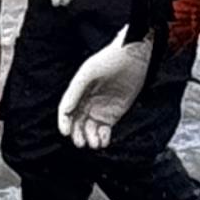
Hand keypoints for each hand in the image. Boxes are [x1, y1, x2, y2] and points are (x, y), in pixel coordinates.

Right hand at [56, 29, 153, 150]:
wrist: (134, 56)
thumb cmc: (109, 59)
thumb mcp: (88, 72)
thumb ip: (75, 91)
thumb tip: (64, 110)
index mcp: (78, 92)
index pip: (66, 111)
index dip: (64, 122)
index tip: (66, 132)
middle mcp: (87, 102)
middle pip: (77, 123)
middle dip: (78, 134)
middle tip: (81, 142)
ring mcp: (100, 109)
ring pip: (90, 129)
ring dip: (90, 138)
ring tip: (94, 144)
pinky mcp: (114, 113)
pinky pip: (105, 130)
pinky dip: (103, 138)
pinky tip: (103, 141)